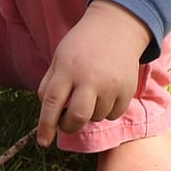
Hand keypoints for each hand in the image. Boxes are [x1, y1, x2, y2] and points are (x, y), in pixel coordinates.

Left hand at [36, 0, 150, 145]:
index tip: (43, 142)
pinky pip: (113, 114)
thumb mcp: (59, 58)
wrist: (117, 28)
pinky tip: (105, 94)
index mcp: (67, 69)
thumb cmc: (81, 45)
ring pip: (96, 117)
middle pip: (77, 117)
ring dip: (89, 114)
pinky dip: (106, 111)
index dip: (46, 125)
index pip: (52, 103)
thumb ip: (50, 85)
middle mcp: (89, 79)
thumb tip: (47, 113)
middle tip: (67, 122)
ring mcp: (110, 85)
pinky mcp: (127, 90)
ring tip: (90, 94)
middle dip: (69, 126)